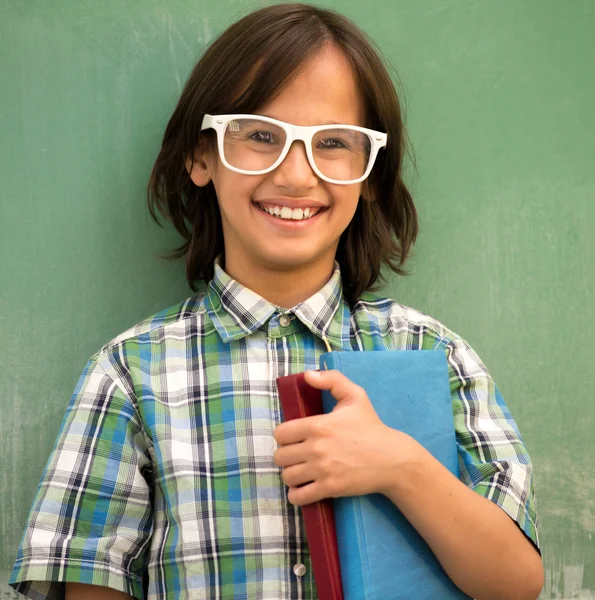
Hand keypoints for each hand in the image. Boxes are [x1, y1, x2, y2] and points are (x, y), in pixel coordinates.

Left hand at [273, 369, 421, 505]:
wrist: (392, 458)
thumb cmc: (371, 426)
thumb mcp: (355, 395)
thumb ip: (331, 380)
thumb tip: (307, 375)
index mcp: (317, 425)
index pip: (280, 434)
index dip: (284, 436)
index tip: (294, 438)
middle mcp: (316, 448)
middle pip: (280, 457)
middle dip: (286, 456)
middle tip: (297, 456)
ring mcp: (322, 470)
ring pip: (287, 476)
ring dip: (291, 475)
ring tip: (301, 471)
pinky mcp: (329, 488)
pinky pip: (299, 497)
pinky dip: (297, 495)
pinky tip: (304, 488)